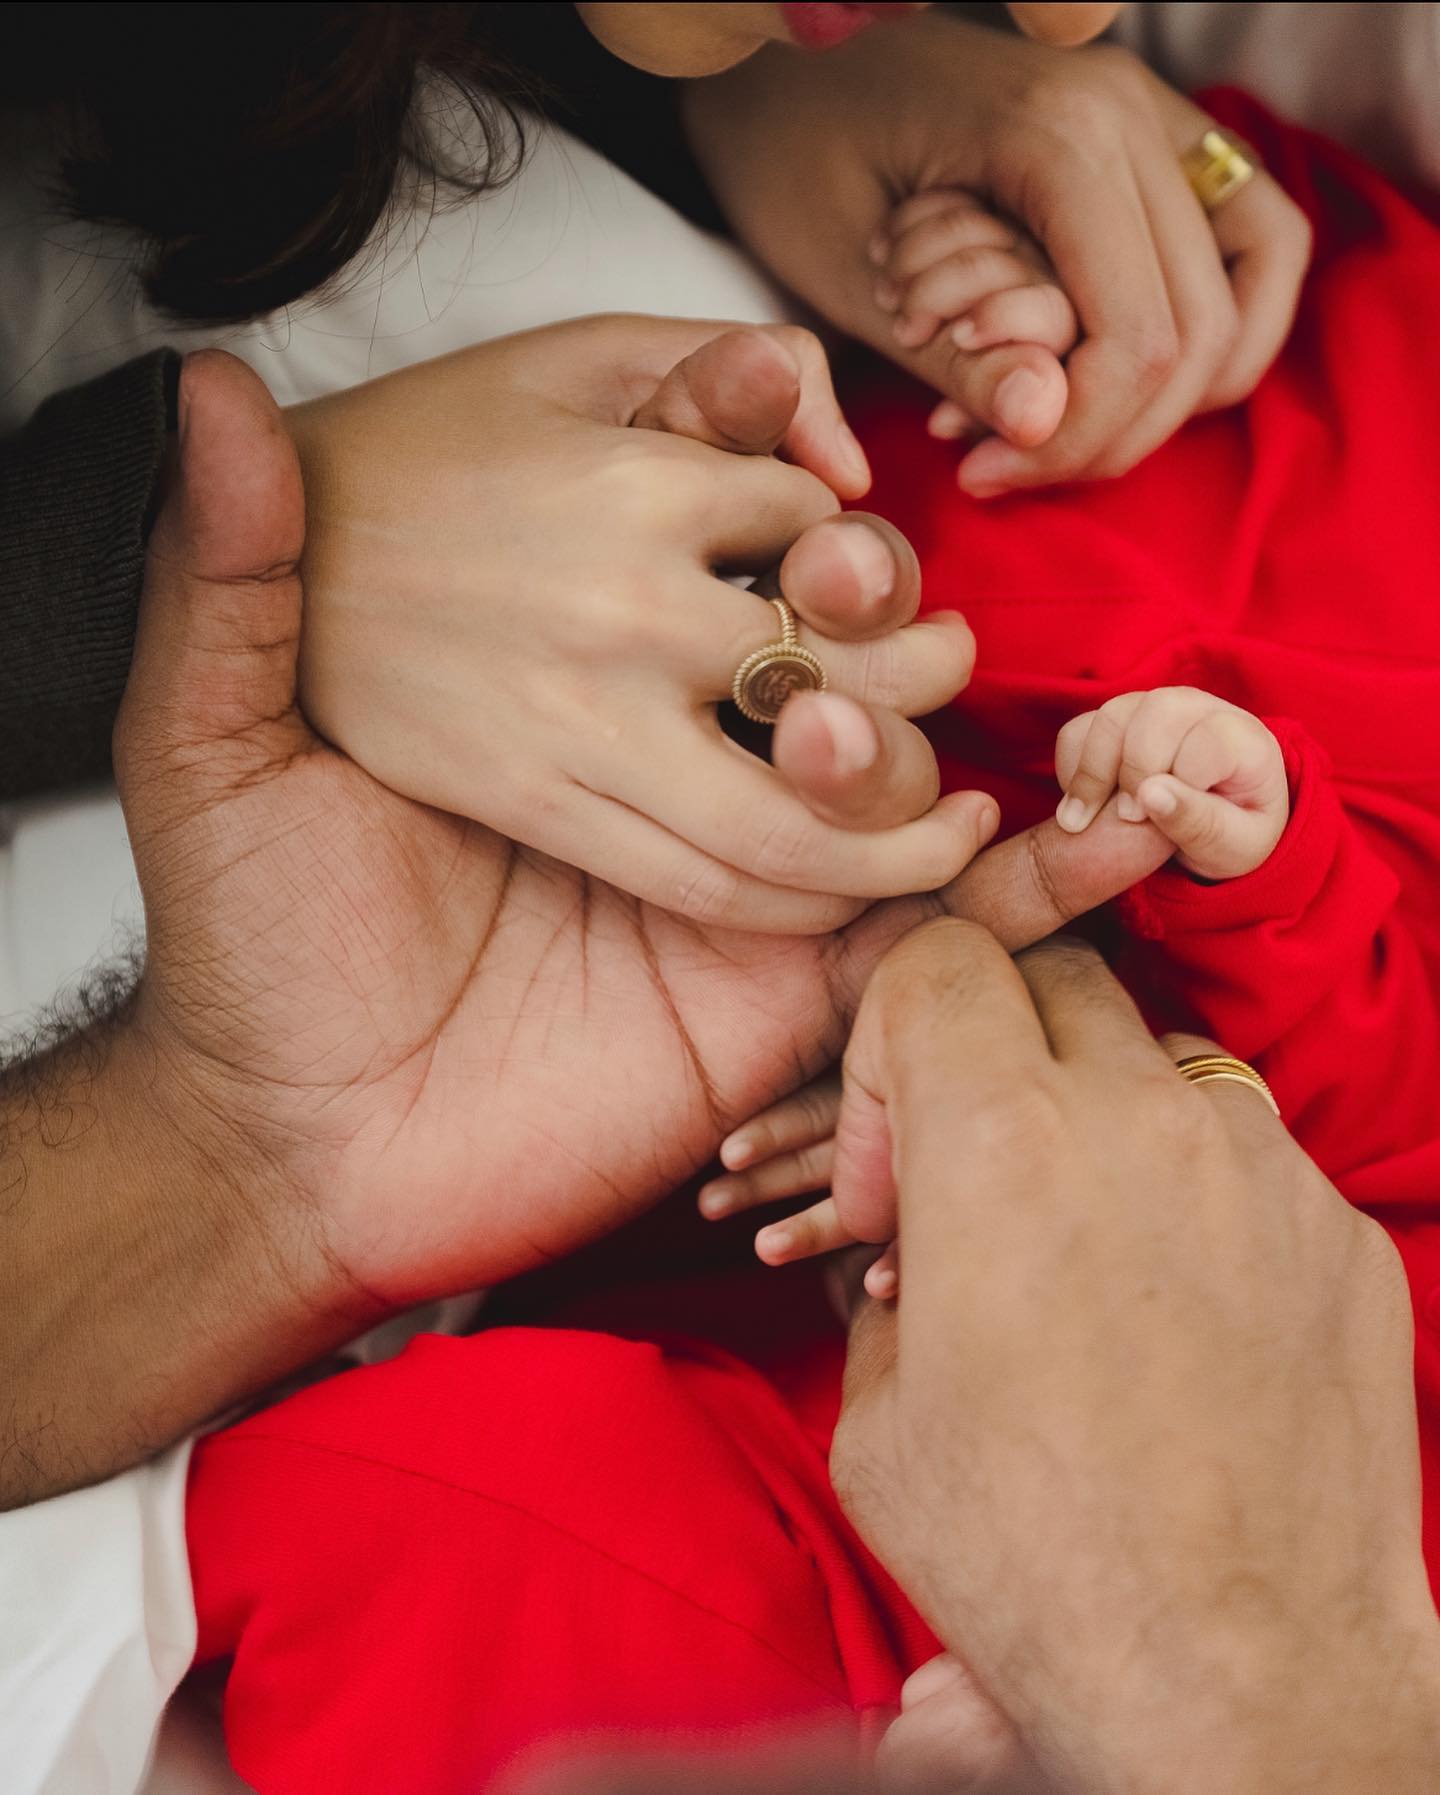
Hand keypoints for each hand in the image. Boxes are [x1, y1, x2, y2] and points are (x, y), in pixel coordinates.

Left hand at [2, 349, 1173, 1502]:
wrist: (286, 1137)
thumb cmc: (250, 936)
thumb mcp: (212, 730)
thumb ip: (226, 569)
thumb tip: (216, 387)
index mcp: (574, 701)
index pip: (718, 579)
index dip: (783, 514)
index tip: (804, 460)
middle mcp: (675, 775)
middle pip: (828, 664)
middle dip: (872, 612)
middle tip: (853, 575)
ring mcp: (739, 885)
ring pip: (892, 782)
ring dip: (922, 725)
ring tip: (916, 683)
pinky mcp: (787, 999)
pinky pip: (931, 939)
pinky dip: (1035, 889)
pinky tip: (1117, 831)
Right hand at [289, 315, 979, 932]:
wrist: (275, 563)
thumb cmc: (424, 450)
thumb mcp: (567, 355)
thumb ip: (716, 368)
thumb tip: (844, 447)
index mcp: (643, 483)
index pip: (823, 535)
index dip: (862, 562)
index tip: (859, 582)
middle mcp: (629, 611)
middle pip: (843, 680)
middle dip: (922, 690)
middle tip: (943, 688)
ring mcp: (585, 723)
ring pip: (791, 820)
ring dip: (897, 837)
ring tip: (953, 829)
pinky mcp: (541, 804)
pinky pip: (703, 879)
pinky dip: (798, 897)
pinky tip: (848, 887)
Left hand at [685, 15, 1310, 492]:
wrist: (778, 60)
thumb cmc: (788, 146)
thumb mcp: (840, 265)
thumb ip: (952, 352)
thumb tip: (1042, 426)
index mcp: (1060, 132)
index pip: (1137, 334)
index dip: (1075, 436)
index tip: (981, 472)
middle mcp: (1132, 116)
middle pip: (1200, 331)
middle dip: (1106, 434)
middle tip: (1000, 465)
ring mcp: (1156, 122)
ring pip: (1244, 297)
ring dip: (1161, 399)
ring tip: (1049, 433)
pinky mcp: (1153, 144)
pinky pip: (1243, 253)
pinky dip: (1195, 342)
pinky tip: (1096, 379)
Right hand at [829, 924, 1439, 1794]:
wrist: (1236, 1678)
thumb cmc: (1033, 1559)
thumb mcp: (881, 1420)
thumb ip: (887, 1281)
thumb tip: (909, 1246)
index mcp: (1000, 1144)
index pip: (940, 960)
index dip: (892, 1039)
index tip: (892, 1163)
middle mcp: (1142, 1122)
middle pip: (1054, 982)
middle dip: (993, 1048)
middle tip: (973, 1173)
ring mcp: (1261, 1171)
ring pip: (1158, 1059)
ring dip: (1100, 1115)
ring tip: (1083, 1244)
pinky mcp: (1338, 1234)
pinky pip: (1249, 1154)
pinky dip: (1194, 1192)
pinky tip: (1179, 1310)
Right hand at [1054, 687, 1287, 878]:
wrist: (1215, 825)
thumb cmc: (1232, 836)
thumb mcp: (1232, 847)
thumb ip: (1199, 822)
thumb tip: (1149, 794)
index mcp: (1243, 739)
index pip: (1208, 739)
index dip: (1179, 780)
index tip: (1155, 820)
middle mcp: (1199, 710)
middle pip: (1158, 711)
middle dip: (1133, 768)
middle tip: (1127, 819)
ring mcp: (1153, 709)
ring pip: (1112, 715)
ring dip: (1091, 771)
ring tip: (1082, 823)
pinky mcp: (1116, 722)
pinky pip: (1079, 728)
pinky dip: (1070, 767)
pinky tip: (1082, 805)